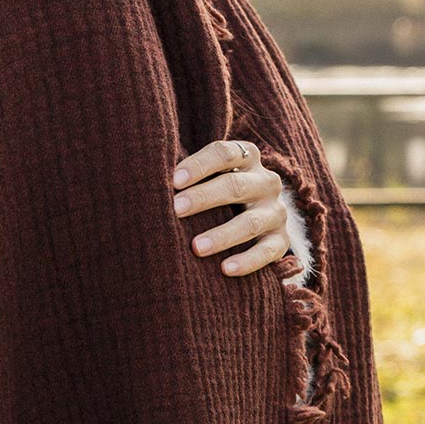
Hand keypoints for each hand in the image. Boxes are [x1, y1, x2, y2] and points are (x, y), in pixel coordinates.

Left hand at [172, 138, 290, 277]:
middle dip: (204, 197)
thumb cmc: (215, 197)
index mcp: (247, 159)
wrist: (257, 223)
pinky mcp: (281, 241)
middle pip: (235, 185)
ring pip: (250, 222)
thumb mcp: (206, 179)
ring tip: (196, 247)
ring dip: (222, 234)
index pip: (225, 154)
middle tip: (176, 210)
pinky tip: (225, 269)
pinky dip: (247, 261)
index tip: (174, 181)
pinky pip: (267, 252)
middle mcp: (265, 182)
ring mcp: (275, 212)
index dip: (199, 166)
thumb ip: (185, 178)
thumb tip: (143, 184)